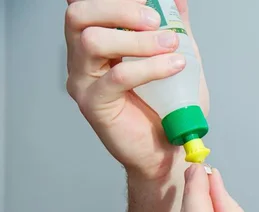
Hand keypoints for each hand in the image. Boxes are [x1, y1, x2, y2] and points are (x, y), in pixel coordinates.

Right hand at [64, 0, 208, 180]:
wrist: (166, 149)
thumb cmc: (167, 108)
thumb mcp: (176, 58)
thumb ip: (174, 27)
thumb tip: (179, 0)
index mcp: (97, 40)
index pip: (87, 5)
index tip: (150, 1)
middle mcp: (82, 57)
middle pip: (79, 14)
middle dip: (120, 8)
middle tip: (155, 20)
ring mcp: (83, 81)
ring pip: (93, 41)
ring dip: (137, 39)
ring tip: (169, 44)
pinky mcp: (93, 104)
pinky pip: (117, 77)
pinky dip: (149, 67)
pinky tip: (173, 66)